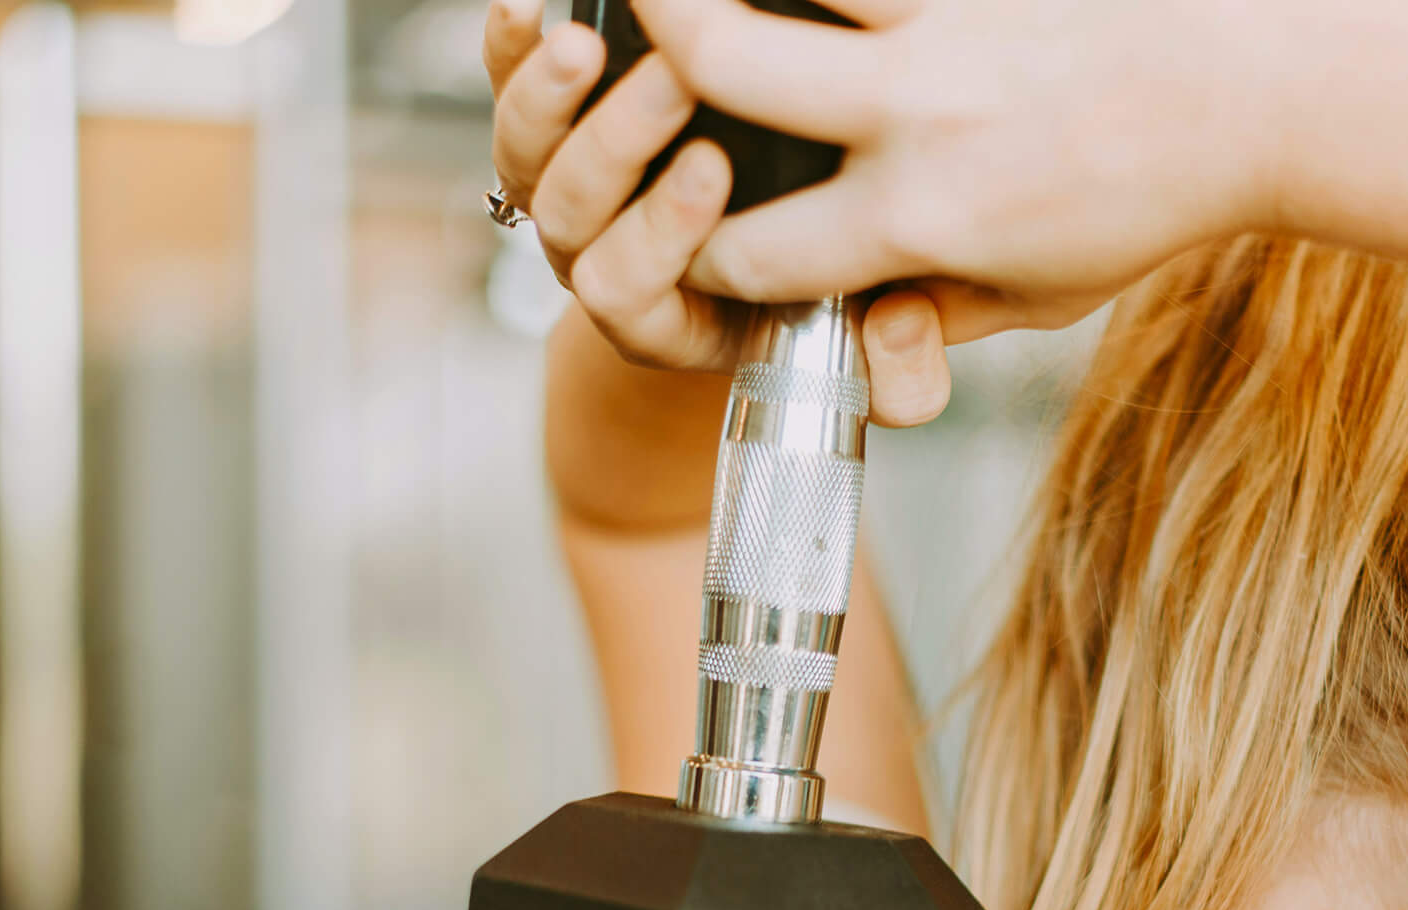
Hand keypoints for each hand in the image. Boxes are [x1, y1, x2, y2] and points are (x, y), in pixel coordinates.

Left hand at [484, 0, 955, 424]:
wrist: (758, 264)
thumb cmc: (812, 293)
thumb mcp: (859, 347)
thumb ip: (897, 374)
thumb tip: (902, 327)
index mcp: (659, 320)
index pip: (628, 287)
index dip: (662, 230)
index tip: (714, 171)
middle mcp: (599, 257)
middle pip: (570, 209)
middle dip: (620, 141)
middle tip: (676, 79)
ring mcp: (565, 192)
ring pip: (527, 152)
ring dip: (555, 94)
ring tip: (594, 41)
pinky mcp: (546, 128)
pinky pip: (505, 83)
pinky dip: (512, 45)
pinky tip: (534, 4)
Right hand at [628, 0, 1273, 345]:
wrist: (1261, 93)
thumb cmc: (1150, 201)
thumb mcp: (1042, 296)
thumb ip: (934, 312)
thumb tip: (854, 331)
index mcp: (917, 215)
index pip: (748, 244)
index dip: (690, 250)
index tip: (682, 229)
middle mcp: (915, 108)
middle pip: (720, 55)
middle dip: (650, 33)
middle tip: (615, 10)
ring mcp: (950, 15)